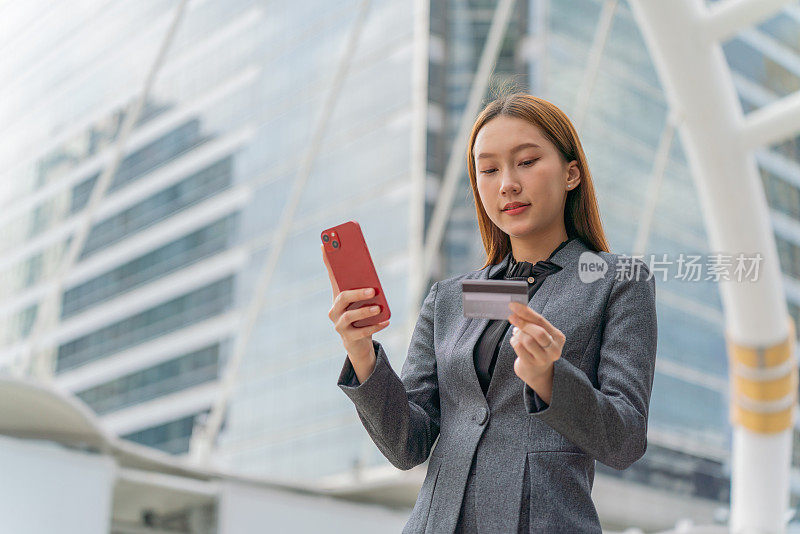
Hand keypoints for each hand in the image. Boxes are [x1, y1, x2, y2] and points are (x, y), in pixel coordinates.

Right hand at [322, 244, 388, 361]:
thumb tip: (371, 273)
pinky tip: (386, 321)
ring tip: (378, 308)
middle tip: (373, 290)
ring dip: (365, 311)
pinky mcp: (348, 338)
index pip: (332, 276)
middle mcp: (334, 310)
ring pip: (350, 316)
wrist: (358, 342)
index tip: (325, 244)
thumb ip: (364, 286)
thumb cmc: (361, 316)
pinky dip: (375, 326)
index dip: (328, 261)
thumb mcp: (361, 300)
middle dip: (357, 293)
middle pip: (343, 298)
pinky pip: (362, 332)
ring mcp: (339, 325)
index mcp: (337, 296)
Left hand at [507, 301, 564, 389]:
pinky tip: (515, 342)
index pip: (541, 321)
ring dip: (518, 335)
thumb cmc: (537, 347)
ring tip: (517, 335)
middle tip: (512, 317)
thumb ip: (531, 322)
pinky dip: (514, 342)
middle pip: (538, 332)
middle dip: (523, 323)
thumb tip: (516, 309)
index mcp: (558, 337)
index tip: (514, 305)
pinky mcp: (532, 364)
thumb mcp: (539, 333)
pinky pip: (519, 348)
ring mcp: (544, 358)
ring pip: (527, 340)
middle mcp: (554, 349)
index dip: (526, 312)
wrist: (537, 371)